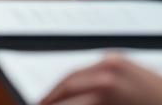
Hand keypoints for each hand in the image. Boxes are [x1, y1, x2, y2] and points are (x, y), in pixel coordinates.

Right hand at [40, 54, 161, 104]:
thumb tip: (70, 103)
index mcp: (105, 88)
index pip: (66, 99)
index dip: (51, 104)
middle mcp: (107, 70)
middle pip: (66, 84)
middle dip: (50, 97)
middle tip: (39, 104)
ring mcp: (115, 63)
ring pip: (76, 74)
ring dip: (61, 89)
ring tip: (51, 101)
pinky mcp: (122, 61)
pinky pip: (91, 69)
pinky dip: (78, 81)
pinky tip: (74, 92)